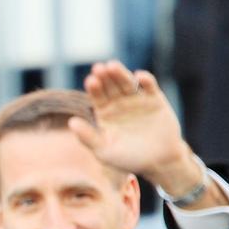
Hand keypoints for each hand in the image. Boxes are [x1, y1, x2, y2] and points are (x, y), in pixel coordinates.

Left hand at [67, 60, 200, 194]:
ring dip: (120, 73)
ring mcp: (137, 99)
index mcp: (104, 111)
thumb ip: (88, 137)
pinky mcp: (155, 100)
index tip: (91, 81)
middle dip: (105, 76)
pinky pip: (149, 87)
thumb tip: (70, 123)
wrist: (158, 162)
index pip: (97, 95)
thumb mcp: (104, 150)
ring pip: (127, 82)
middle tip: (99, 68)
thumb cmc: (127, 158)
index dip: (94, 87)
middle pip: (110, 85)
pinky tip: (139, 76)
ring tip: (113, 66)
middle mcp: (119, 102)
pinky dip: (145, 80)